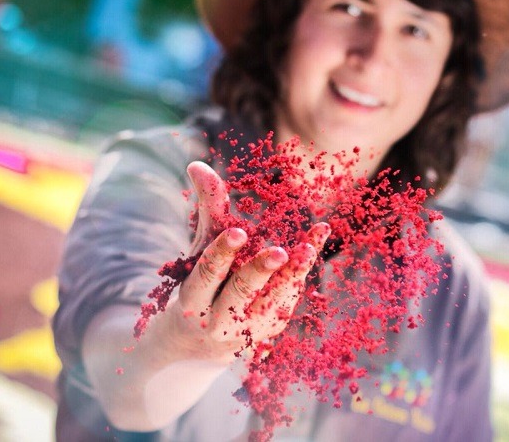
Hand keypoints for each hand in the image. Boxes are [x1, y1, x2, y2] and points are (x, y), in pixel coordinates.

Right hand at [172, 161, 329, 362]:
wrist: (201, 344)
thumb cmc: (202, 282)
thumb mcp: (201, 247)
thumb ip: (206, 209)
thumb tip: (196, 164)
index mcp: (193, 300)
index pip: (206, 276)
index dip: (221, 254)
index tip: (238, 232)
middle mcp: (219, 321)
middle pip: (240, 294)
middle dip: (259, 271)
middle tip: (280, 251)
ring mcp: (248, 331)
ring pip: (272, 304)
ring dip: (291, 277)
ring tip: (307, 250)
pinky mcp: (271, 331)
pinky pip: (289, 301)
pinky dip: (302, 273)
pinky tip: (314, 242)